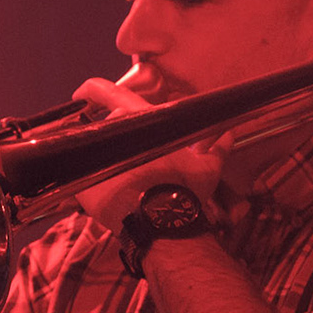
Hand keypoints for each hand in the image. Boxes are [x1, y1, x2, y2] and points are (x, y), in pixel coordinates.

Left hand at [70, 76, 225, 234]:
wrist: (163, 224)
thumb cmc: (182, 191)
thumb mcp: (207, 168)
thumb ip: (217, 148)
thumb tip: (228, 136)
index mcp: (141, 122)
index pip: (108, 92)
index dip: (92, 88)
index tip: (84, 93)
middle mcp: (115, 134)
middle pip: (105, 125)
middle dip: (114, 136)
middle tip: (126, 152)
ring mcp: (95, 159)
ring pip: (94, 150)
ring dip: (104, 158)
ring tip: (121, 175)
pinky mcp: (84, 184)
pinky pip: (84, 176)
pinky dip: (92, 182)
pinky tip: (107, 191)